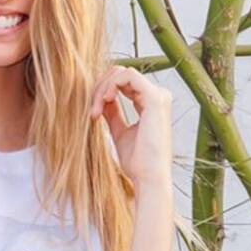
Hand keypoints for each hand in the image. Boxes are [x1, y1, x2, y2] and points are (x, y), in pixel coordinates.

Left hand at [89, 66, 172, 191]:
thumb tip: (102, 99)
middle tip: (92, 111)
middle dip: (100, 88)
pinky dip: (111, 85)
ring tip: (95, 111)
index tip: (93, 114)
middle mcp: (157, 96)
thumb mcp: (119, 132)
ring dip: (103, 88)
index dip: (103, 91)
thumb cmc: (137, 162)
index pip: (123, 83)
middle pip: (121, 74)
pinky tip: (105, 101)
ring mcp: (158, 95)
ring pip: (122, 72)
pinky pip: (128, 75)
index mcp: (151, 104)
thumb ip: (113, 113)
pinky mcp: (155, 98)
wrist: (148, 178)